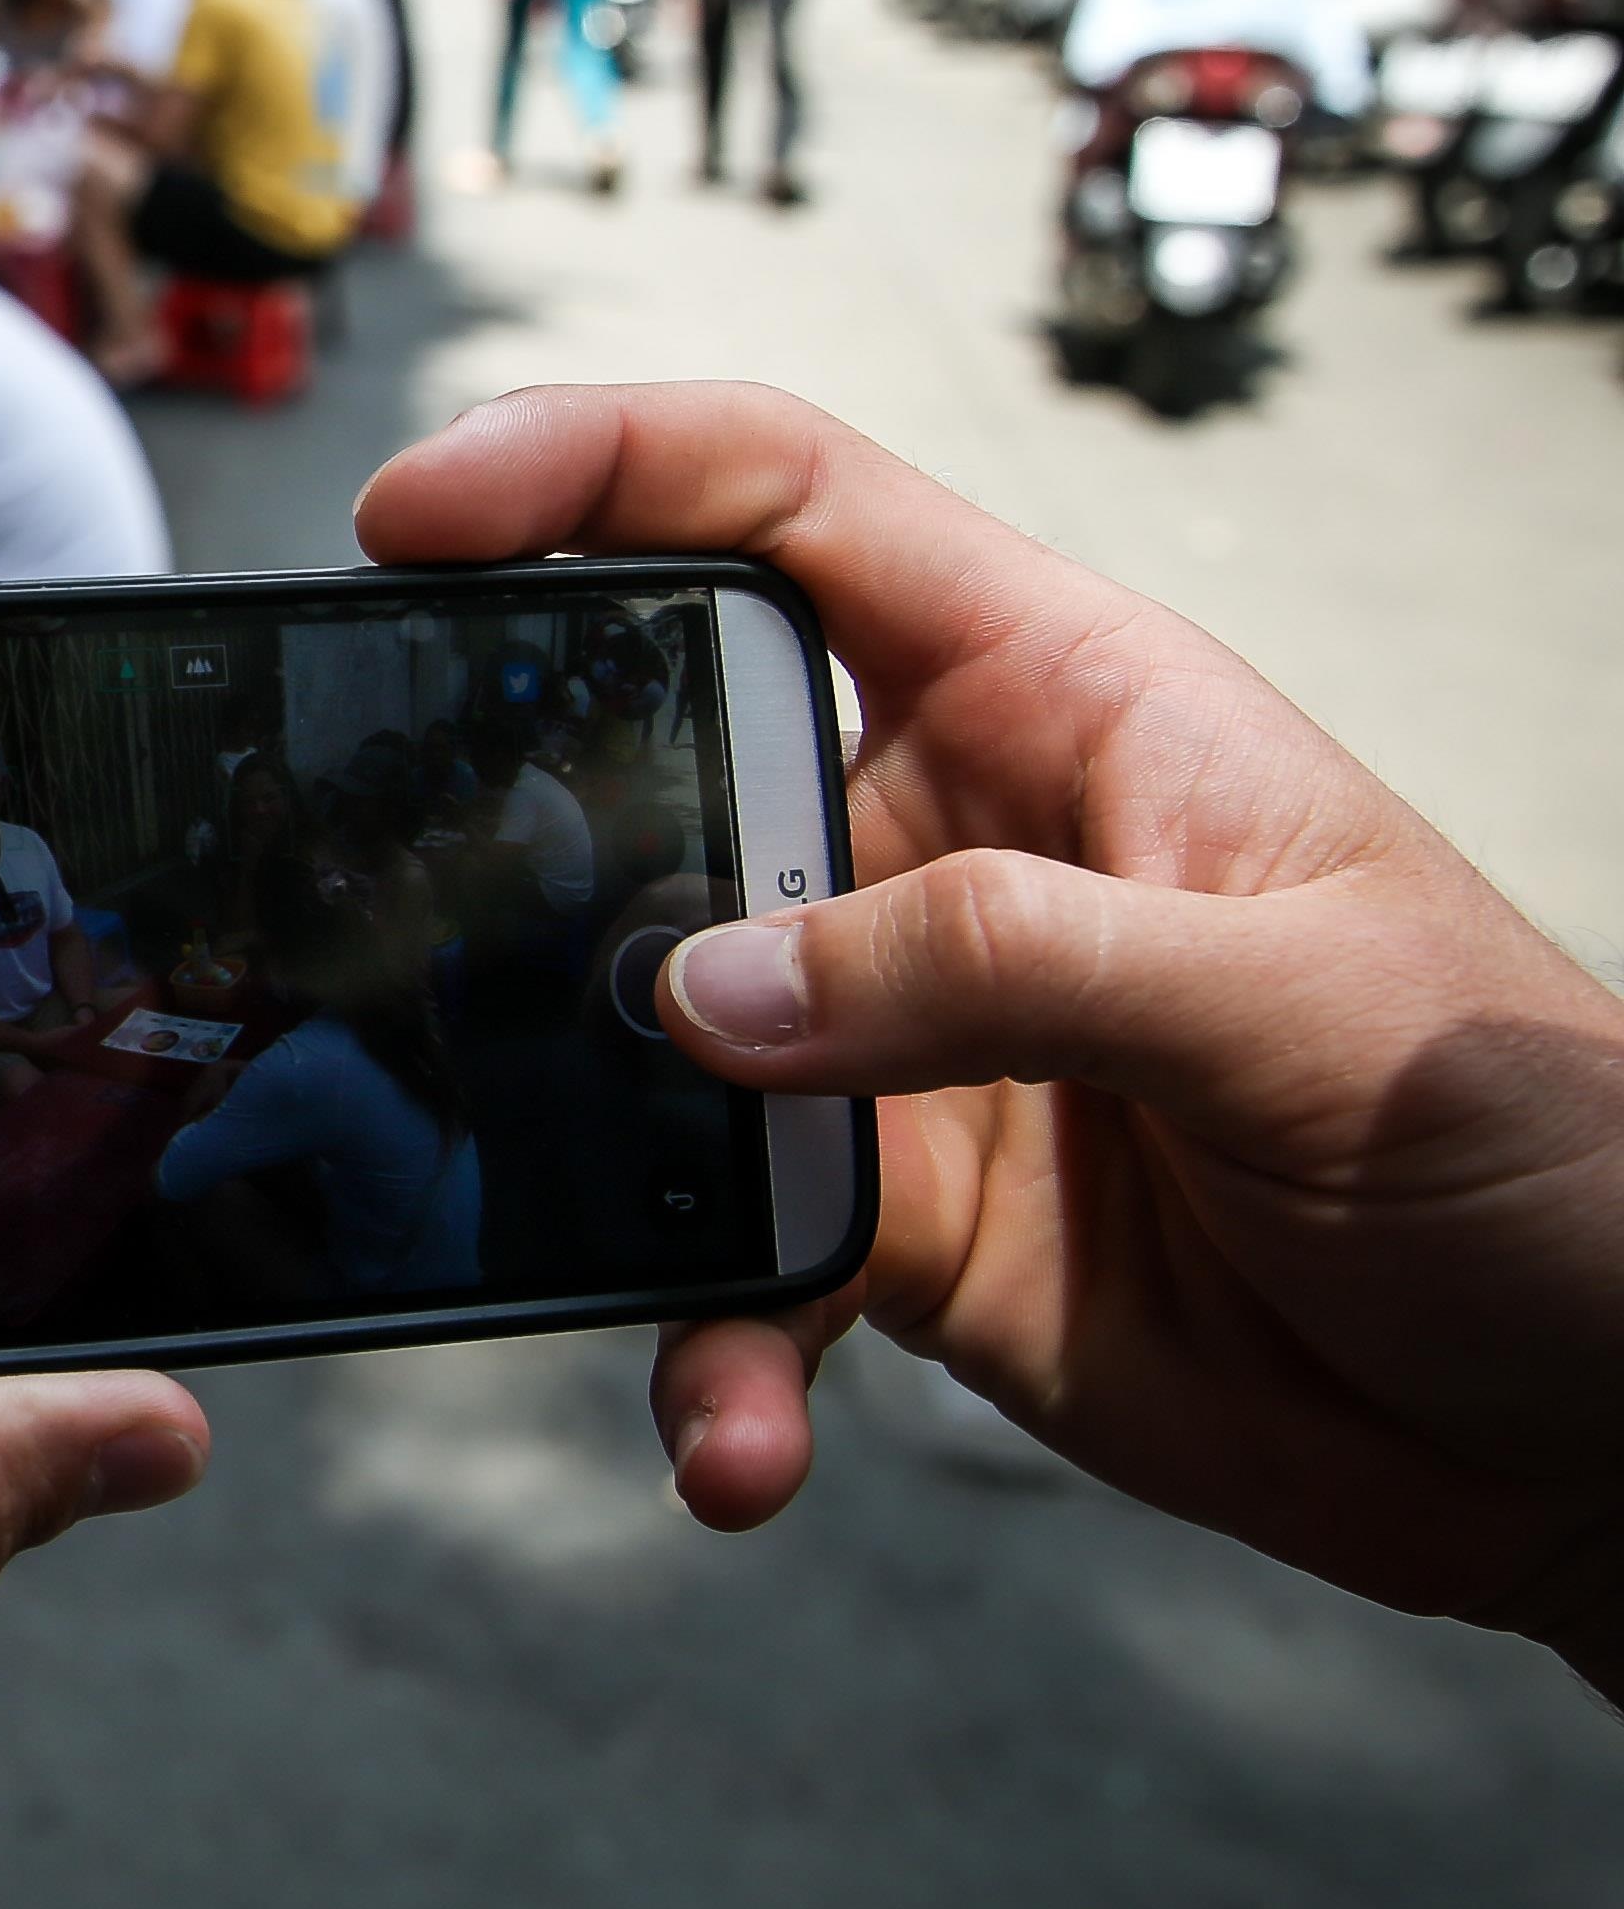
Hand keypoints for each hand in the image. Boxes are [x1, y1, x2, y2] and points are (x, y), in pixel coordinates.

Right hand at [358, 384, 1623, 1697]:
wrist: (1615, 1433)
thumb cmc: (1550, 1152)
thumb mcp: (1301, 1012)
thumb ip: (1001, 966)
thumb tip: (704, 997)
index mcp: (1060, 705)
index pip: (787, 505)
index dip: (592, 470)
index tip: (413, 520)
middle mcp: (949, 849)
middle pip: (653, 771)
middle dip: (513, 850)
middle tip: (405, 940)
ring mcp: (906, 1042)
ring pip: (652, 1050)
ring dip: (600, 1167)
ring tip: (628, 1275)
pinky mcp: (899, 1225)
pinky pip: (728, 1268)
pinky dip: (708, 1357)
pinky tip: (738, 1438)